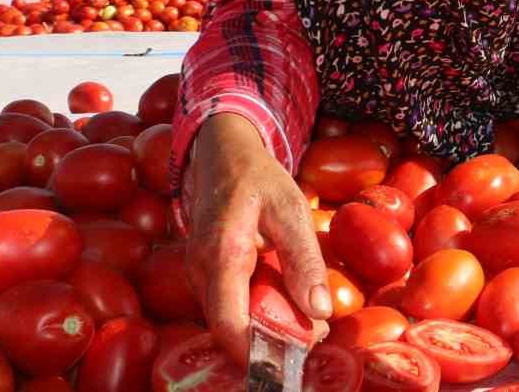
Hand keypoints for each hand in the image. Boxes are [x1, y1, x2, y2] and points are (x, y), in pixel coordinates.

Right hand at [184, 114, 331, 365]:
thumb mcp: (291, 210)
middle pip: (228, 329)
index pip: (228, 325)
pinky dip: (255, 314)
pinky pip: (228, 304)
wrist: (223, 155)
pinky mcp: (204, 273)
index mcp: (222, 256)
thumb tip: (320, 311)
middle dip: (268, 345)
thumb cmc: (258, 178)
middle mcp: (201, 271)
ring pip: (228, 319)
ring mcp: (198, 273)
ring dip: (263, 330)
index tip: (292, 363)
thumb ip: (304, 259)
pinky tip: (287, 308)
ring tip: (308, 328)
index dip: (256, 354)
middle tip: (313, 343)